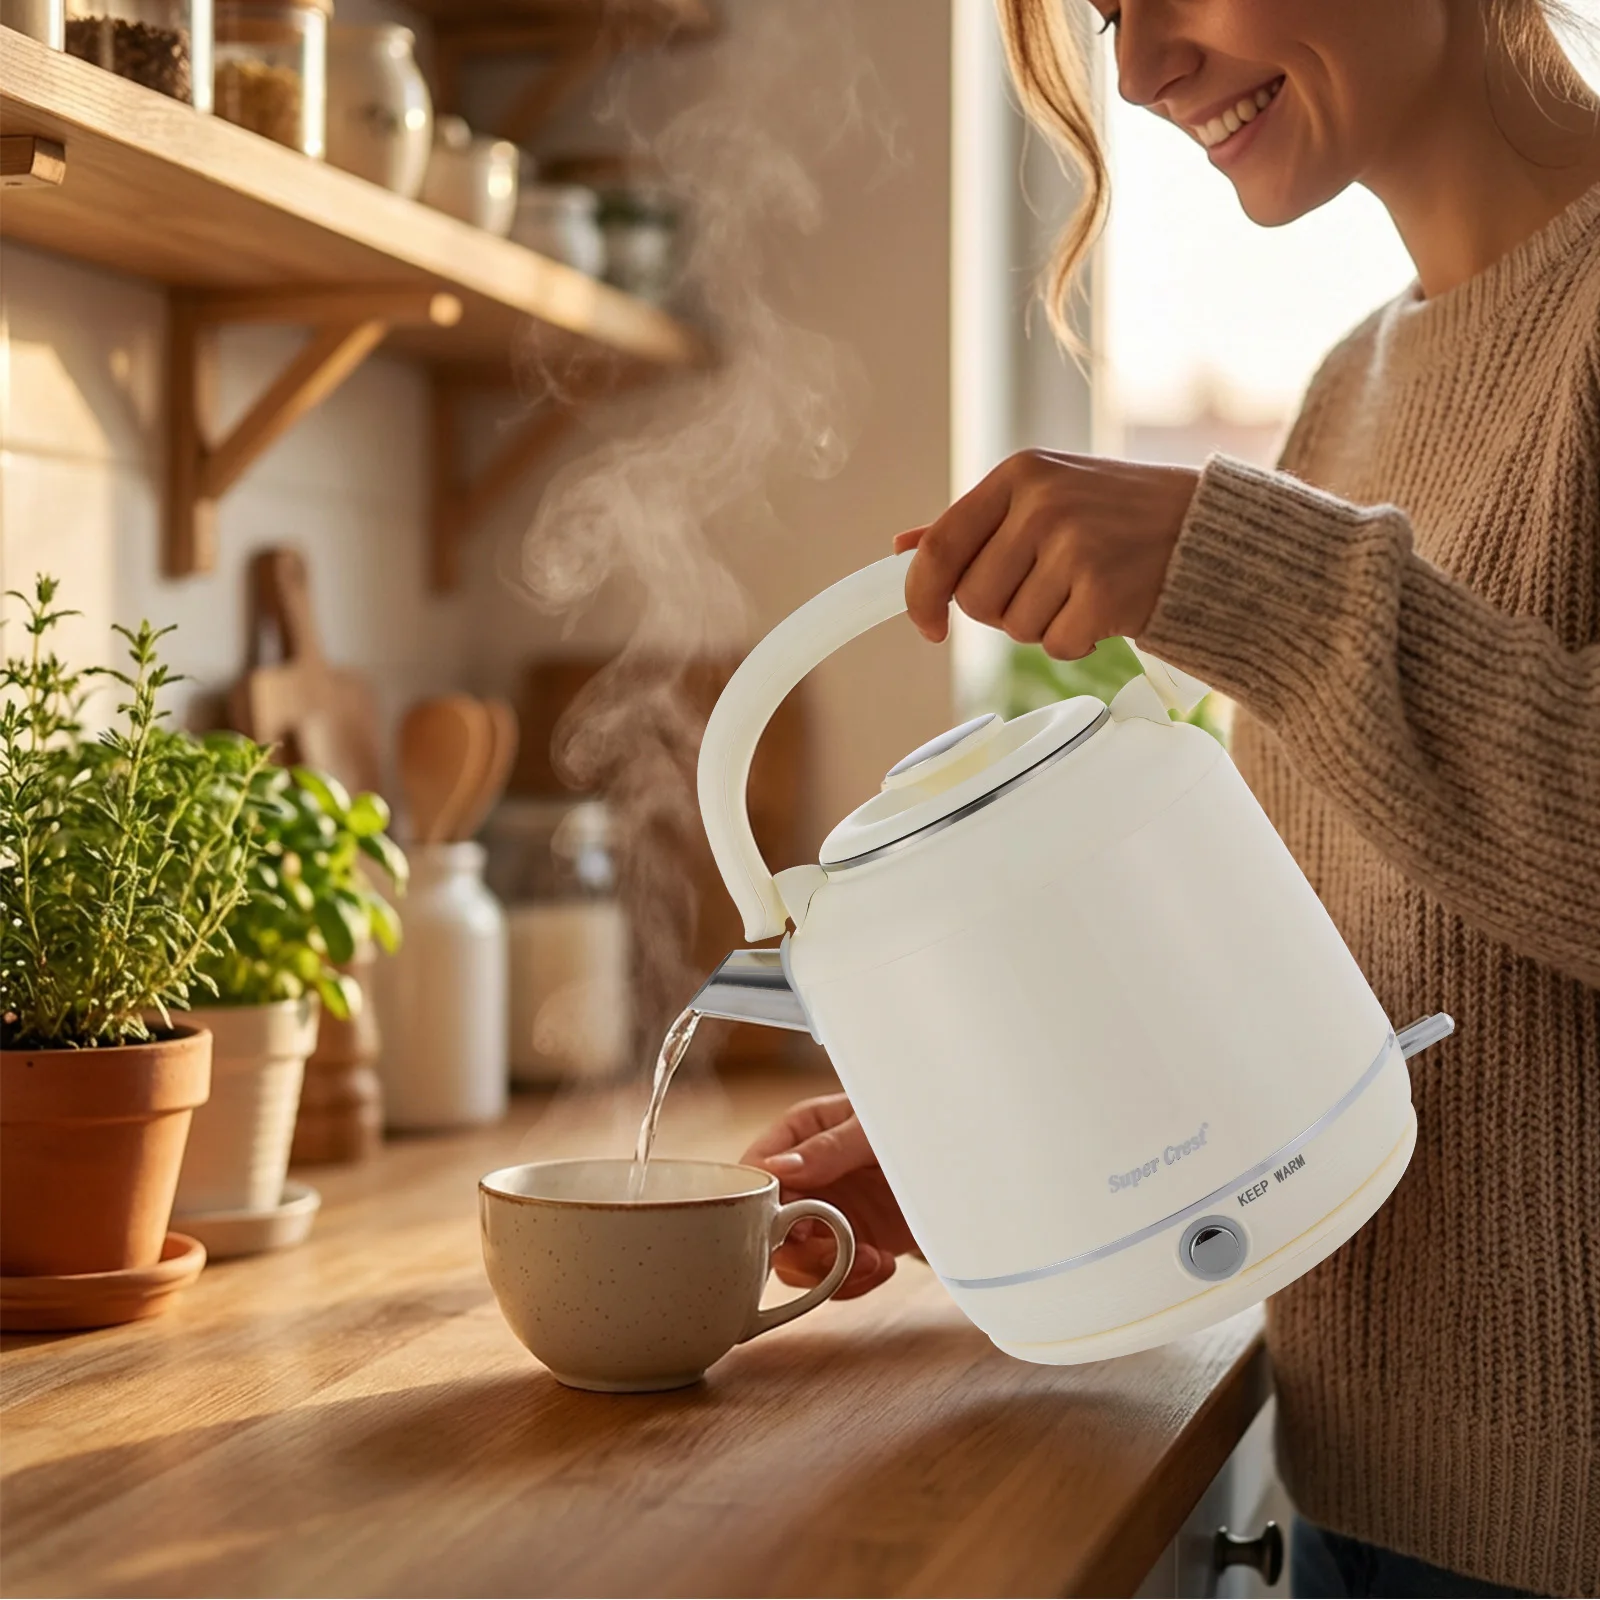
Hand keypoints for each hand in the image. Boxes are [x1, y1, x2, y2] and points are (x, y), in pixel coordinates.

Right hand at [742, 1094, 915, 1299]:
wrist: (960, 1155)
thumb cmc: (913, 1120)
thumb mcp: (872, 1128)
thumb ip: (829, 1147)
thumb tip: (777, 1169)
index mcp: (799, 1135)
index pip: (756, 1173)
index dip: (765, 1207)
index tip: (800, 1226)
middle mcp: (804, 1178)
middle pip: (768, 1227)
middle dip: (803, 1250)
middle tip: (837, 1253)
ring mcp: (825, 1214)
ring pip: (796, 1261)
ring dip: (830, 1272)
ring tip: (871, 1261)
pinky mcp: (849, 1243)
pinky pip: (829, 1277)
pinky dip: (852, 1281)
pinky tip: (882, 1265)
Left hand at [895, 451, 1198, 658]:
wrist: (1207, 532)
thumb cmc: (1117, 514)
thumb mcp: (1043, 494)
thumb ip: (972, 524)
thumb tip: (902, 547)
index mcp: (1019, 475)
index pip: (939, 547)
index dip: (921, 596)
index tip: (928, 626)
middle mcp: (1042, 505)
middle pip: (975, 600)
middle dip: (1003, 609)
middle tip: (1047, 587)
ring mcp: (1075, 547)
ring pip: (1014, 628)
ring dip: (1044, 624)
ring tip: (1083, 590)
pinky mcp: (1105, 592)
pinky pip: (1057, 646)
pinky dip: (1077, 642)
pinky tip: (1103, 610)